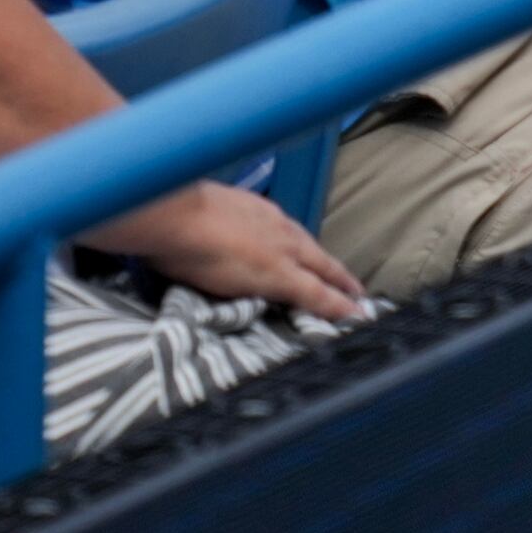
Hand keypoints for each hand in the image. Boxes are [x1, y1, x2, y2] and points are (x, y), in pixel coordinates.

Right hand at [84, 179, 368, 324]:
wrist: (175, 216)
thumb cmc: (175, 216)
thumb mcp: (204, 215)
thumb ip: (216, 228)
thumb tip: (207, 237)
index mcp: (261, 215)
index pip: (293, 237)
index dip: (307, 255)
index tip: (319, 265)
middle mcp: (281, 229)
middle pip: (316, 255)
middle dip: (336, 272)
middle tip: (355, 289)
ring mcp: (284, 252)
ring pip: (324, 271)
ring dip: (340, 287)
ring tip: (357, 303)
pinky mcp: (281, 276)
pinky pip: (317, 294)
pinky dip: (337, 306)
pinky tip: (353, 317)